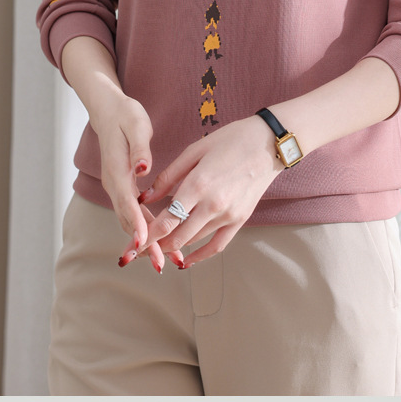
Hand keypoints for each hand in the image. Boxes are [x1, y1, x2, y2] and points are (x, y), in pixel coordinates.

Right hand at [92, 92, 180, 273]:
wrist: (108, 110)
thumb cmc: (125, 116)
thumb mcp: (136, 126)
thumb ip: (139, 149)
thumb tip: (143, 168)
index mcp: (117, 171)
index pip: (127, 203)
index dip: (136, 225)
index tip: (145, 244)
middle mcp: (114, 184)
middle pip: (129, 220)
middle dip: (146, 244)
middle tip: (163, 263)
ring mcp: (118, 188)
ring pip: (131, 221)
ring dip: (148, 242)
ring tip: (168, 260)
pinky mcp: (125, 188)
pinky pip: (135, 214)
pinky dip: (148, 229)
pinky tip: (163, 240)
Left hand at [136, 116, 284, 265]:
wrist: (269, 143)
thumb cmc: (231, 140)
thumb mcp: (194, 151)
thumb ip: (168, 177)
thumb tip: (145, 197)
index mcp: (199, 184)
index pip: (166, 220)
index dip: (147, 236)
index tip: (131, 245)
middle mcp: (213, 205)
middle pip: (177, 237)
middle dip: (154, 247)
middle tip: (137, 251)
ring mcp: (228, 215)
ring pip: (193, 242)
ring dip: (172, 250)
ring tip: (154, 252)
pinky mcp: (240, 219)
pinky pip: (217, 245)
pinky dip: (199, 256)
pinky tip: (184, 261)